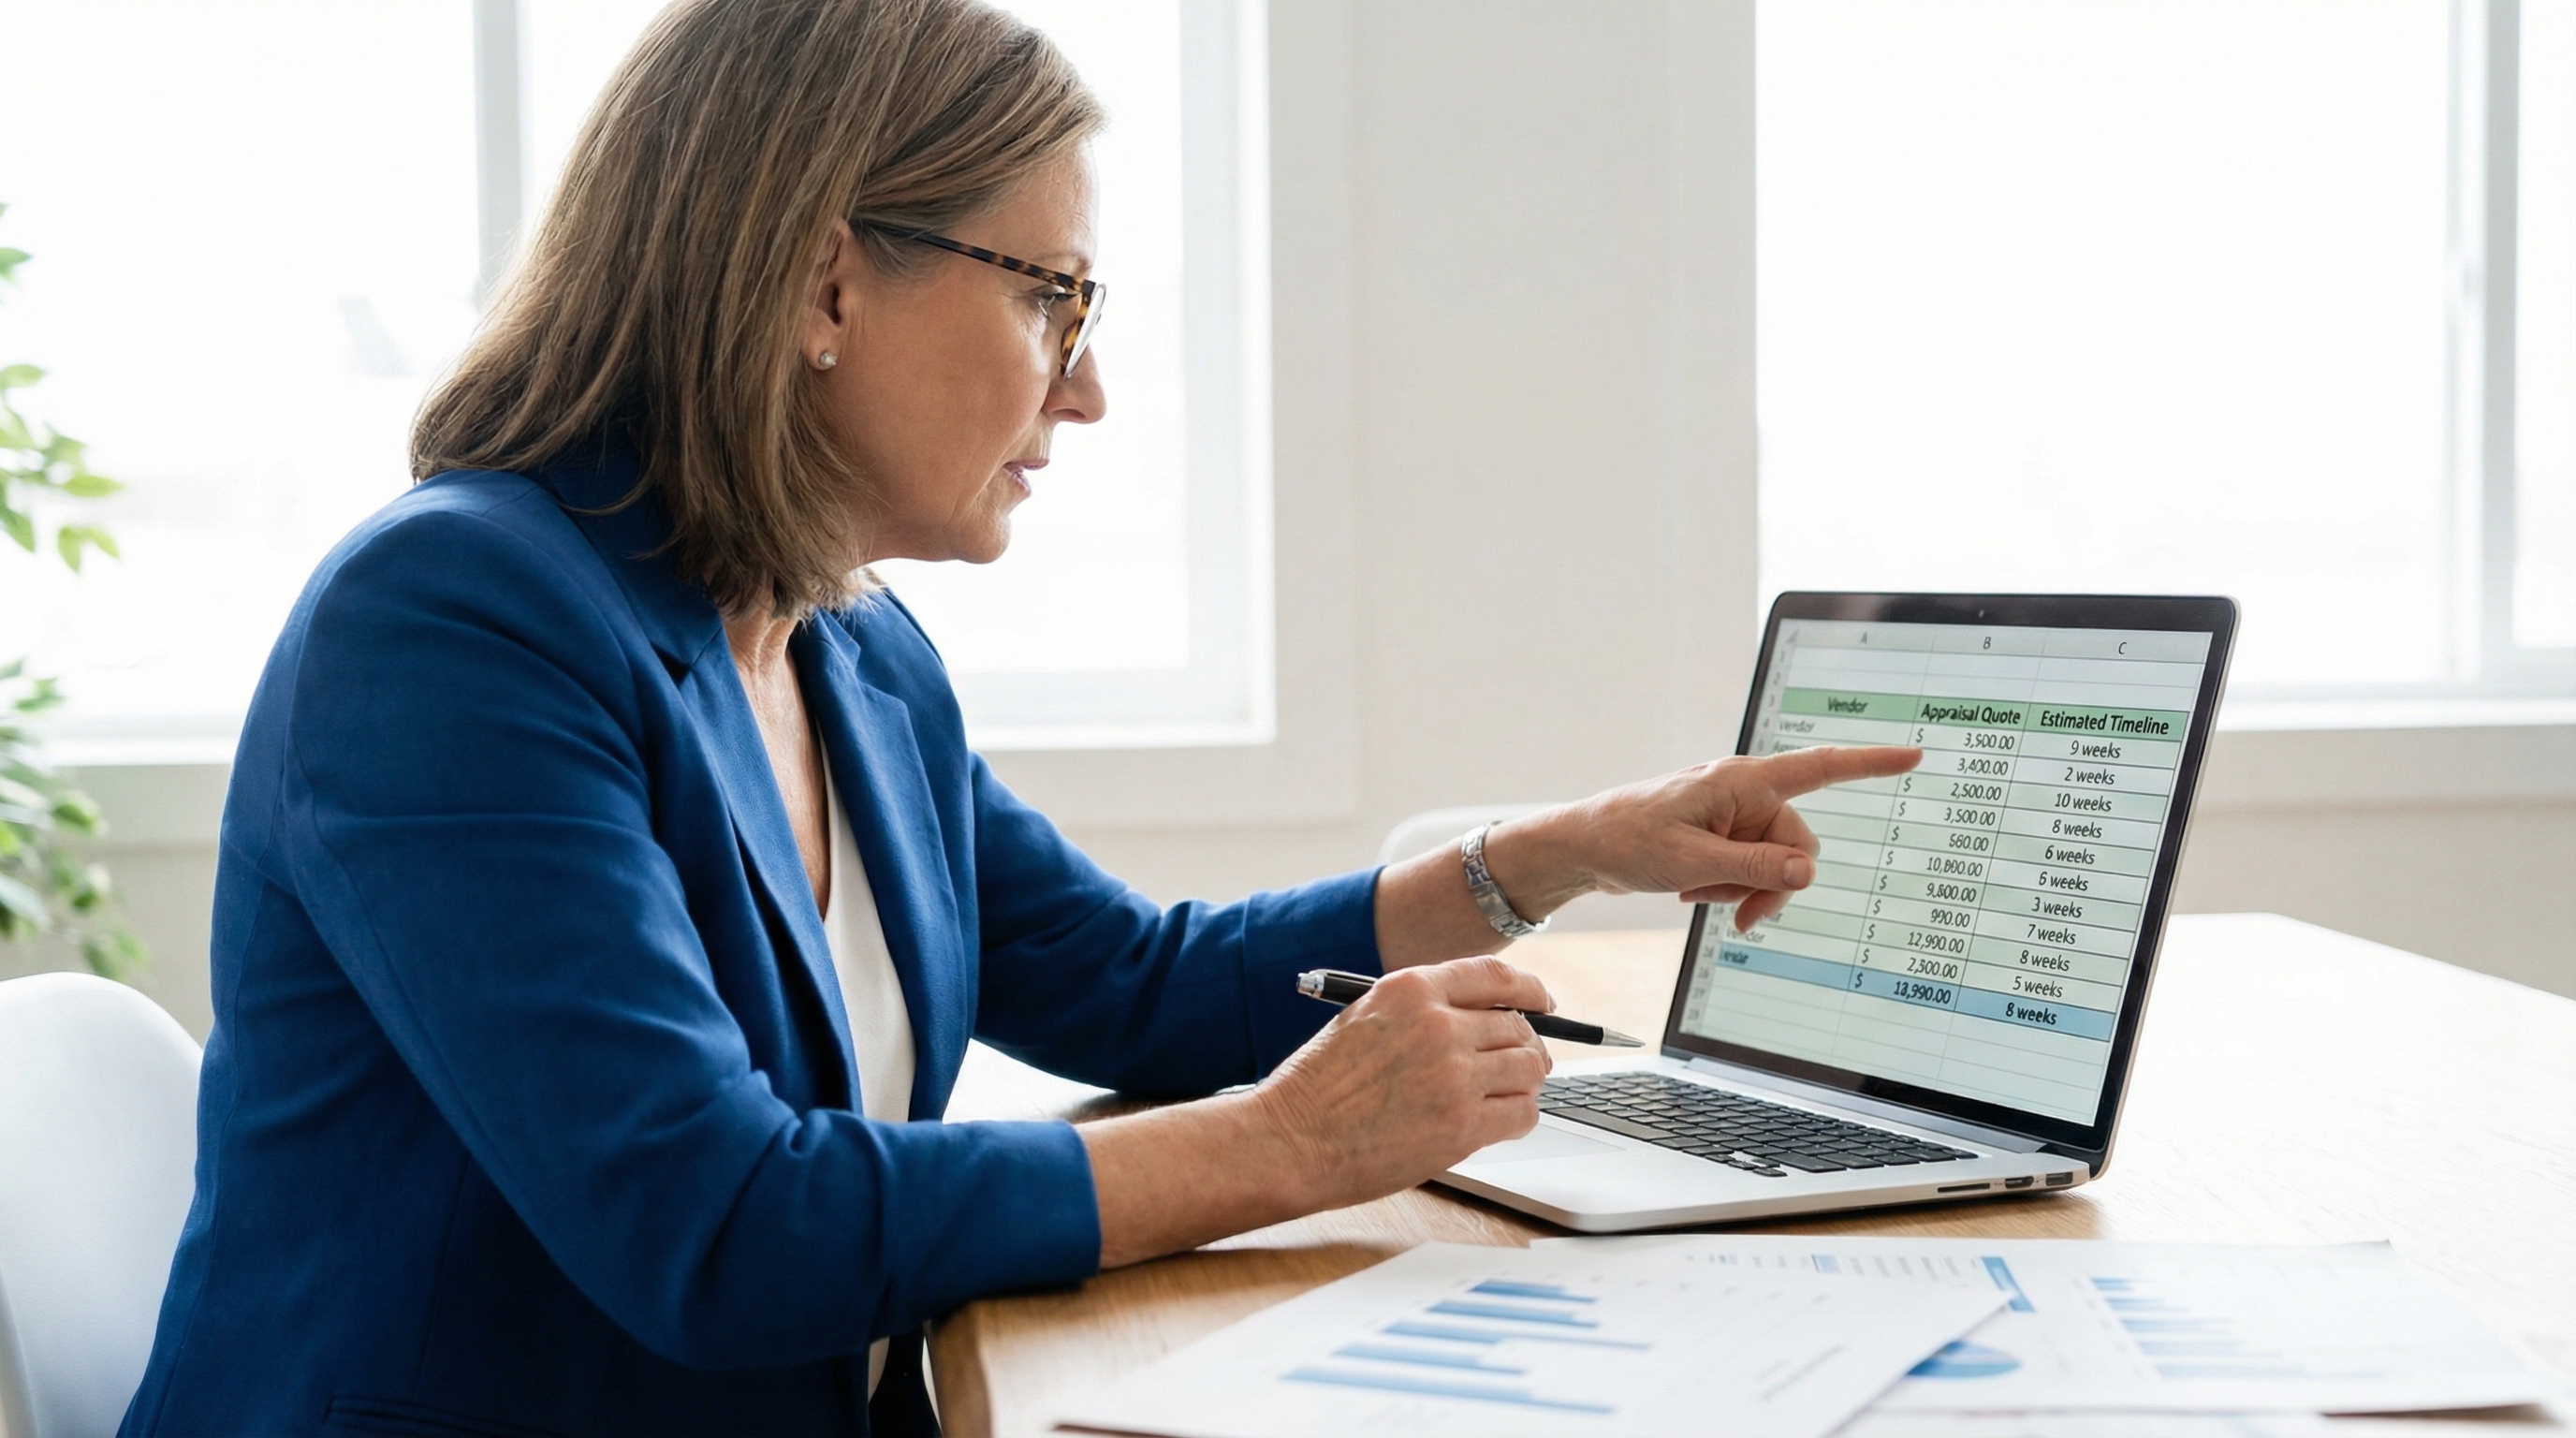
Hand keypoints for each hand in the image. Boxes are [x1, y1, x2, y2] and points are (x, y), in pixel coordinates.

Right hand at [1251, 957, 1554, 1209]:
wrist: (1292, 1141)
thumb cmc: (1317, 1087)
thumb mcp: (1363, 1018)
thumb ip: (1419, 1009)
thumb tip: (1477, 1016)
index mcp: (1410, 989)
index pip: (1496, 977)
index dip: (1529, 990)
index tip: (1542, 1002)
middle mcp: (1438, 1025)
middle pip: (1518, 1026)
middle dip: (1525, 1045)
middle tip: (1523, 1062)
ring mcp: (1454, 1076)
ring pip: (1528, 1069)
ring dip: (1525, 1082)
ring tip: (1509, 1093)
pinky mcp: (1462, 1125)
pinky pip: (1523, 1114)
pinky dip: (1520, 1116)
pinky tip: (1501, 1121)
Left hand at [1486, 745, 1921, 931]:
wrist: (1581, 848)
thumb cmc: (1626, 841)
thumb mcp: (1691, 862)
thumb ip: (1754, 869)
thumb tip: (1807, 875)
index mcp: (1742, 780)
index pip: (1819, 768)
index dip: (1870, 764)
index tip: (1914, 756)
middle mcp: (1744, 792)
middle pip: (1798, 843)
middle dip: (1775, 884)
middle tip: (1738, 917)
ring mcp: (1732, 814)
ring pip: (1775, 863)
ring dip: (1745, 888)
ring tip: (1698, 895)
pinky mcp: (1721, 835)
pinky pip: (1750, 867)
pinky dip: (1729, 886)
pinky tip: (1693, 893)